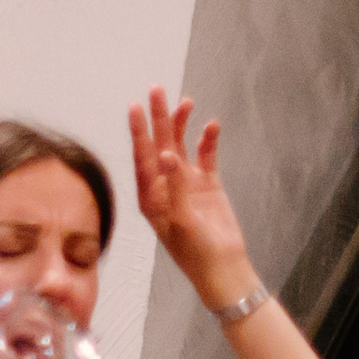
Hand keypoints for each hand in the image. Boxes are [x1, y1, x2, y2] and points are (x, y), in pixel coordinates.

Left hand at [129, 88, 255, 308]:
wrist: (223, 268)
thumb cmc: (196, 251)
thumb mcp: (182, 220)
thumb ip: (176, 186)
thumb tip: (168, 154)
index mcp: (151, 195)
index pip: (142, 155)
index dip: (139, 130)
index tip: (135, 106)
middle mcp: (165, 185)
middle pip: (160, 144)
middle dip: (159, 118)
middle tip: (157, 89)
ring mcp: (187, 184)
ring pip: (182, 146)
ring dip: (182, 125)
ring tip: (186, 101)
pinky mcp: (209, 186)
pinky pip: (207, 157)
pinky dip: (208, 142)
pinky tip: (211, 126)